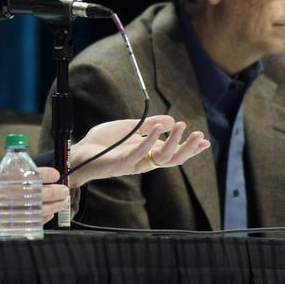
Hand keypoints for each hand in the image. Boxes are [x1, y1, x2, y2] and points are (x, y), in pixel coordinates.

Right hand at [0, 121, 68, 239]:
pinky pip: (21, 228)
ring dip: (49, 208)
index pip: (22, 176)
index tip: (54, 175)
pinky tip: (44, 217)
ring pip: (30, 213)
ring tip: (60, 203)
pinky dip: (36, 222)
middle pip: (31, 196)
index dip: (43, 175)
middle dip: (52, 193)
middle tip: (63, 190)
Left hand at [67, 115, 209, 187]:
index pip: (172, 153)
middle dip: (188, 149)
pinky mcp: (122, 162)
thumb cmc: (101, 143)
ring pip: (160, 158)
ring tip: (181, 126)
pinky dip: (150, 139)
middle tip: (200, 136)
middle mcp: (143, 161)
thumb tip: (169, 120)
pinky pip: (140, 152)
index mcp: (146, 154)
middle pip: (172, 159)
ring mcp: (133, 163)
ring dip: (173, 141)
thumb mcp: (128, 128)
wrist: (79, 153)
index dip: (189, 149)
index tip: (205, 141)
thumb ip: (147, 125)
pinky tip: (159, 127)